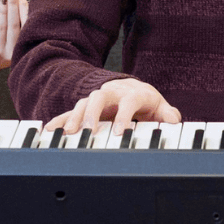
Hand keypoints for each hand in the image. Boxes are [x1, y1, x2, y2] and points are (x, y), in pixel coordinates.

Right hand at [45, 78, 180, 136]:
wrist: (133, 89)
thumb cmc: (146, 101)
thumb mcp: (160, 107)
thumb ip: (167, 115)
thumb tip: (173, 121)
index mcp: (133, 93)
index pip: (129, 101)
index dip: (124, 116)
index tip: (120, 132)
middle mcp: (113, 92)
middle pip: (100, 97)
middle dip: (92, 113)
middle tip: (88, 131)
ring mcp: (98, 99)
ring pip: (83, 103)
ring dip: (74, 118)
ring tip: (67, 134)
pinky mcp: (86, 108)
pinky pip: (70, 112)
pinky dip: (60, 120)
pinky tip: (49, 130)